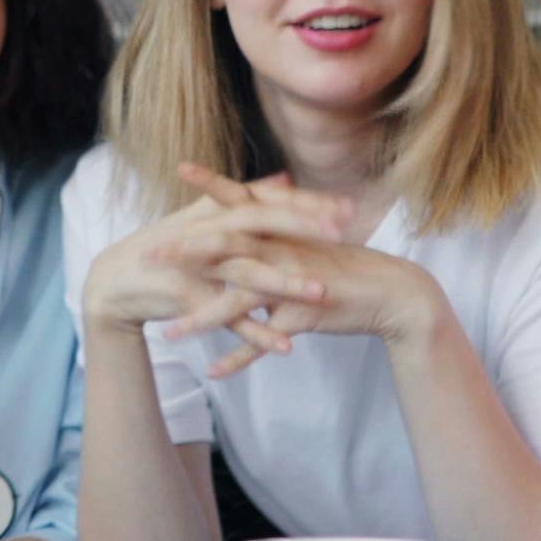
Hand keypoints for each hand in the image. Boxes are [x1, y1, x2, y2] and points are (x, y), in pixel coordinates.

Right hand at [80, 171, 348, 369]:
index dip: (307, 203)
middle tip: (343, 233)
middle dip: (303, 229)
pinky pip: (228, 319)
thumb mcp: (204, 217)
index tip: (348, 206)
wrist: (115, 280)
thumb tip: (285, 179)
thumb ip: (247, 197)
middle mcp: (208, 232)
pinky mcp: (188, 299)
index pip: (268, 201)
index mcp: (216, 211)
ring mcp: (198, 266)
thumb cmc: (164, 247)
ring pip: (247, 273)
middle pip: (261, 226)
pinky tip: (286, 347)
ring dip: (285, 283)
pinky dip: (257, 335)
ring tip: (322, 293)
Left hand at [153, 166, 448, 366]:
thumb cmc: (345, 267)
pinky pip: (264, 340)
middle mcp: (285, 248)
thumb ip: (281, 227)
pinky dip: (239, 358)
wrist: (392, 294)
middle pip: (229, 245)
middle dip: (185, 252)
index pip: (243, 199)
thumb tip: (262, 204)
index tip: (180, 168)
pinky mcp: (304, 315)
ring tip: (168, 334)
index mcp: (286, 228)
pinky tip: (213, 373)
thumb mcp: (310, 242)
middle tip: (148, 257)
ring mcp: (294, 282)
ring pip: (239, 299)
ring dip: (201, 319)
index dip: (213, 184)